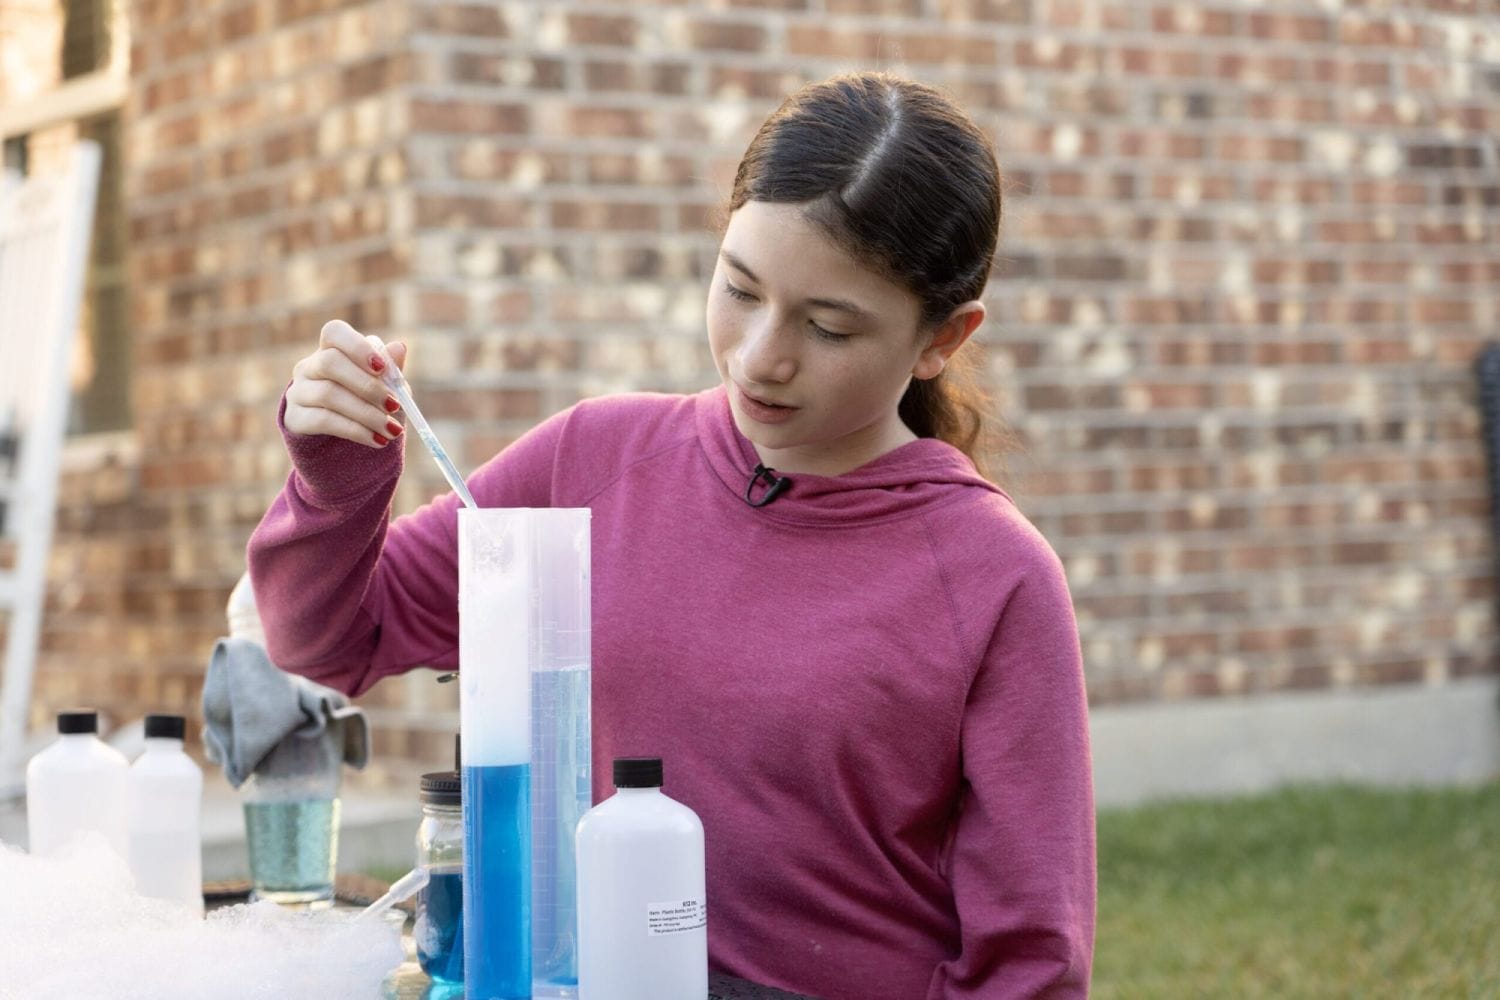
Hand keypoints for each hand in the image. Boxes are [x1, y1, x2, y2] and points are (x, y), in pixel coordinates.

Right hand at [284, 319, 408, 447]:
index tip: (382, 368)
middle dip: (367, 386)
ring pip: (328, 394)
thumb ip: (391, 370)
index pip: (334, 332)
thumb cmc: (368, 405)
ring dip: (367, 414)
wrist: (344, 444)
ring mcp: (298, 392)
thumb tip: (399, 347)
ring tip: (391, 430)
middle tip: (394, 406)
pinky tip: (377, 440)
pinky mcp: (295, 418)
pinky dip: (356, 431)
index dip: (357, 347)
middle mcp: (308, 366)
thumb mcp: (385, 389)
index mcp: (331, 350)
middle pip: (330, 362)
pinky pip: (324, 420)